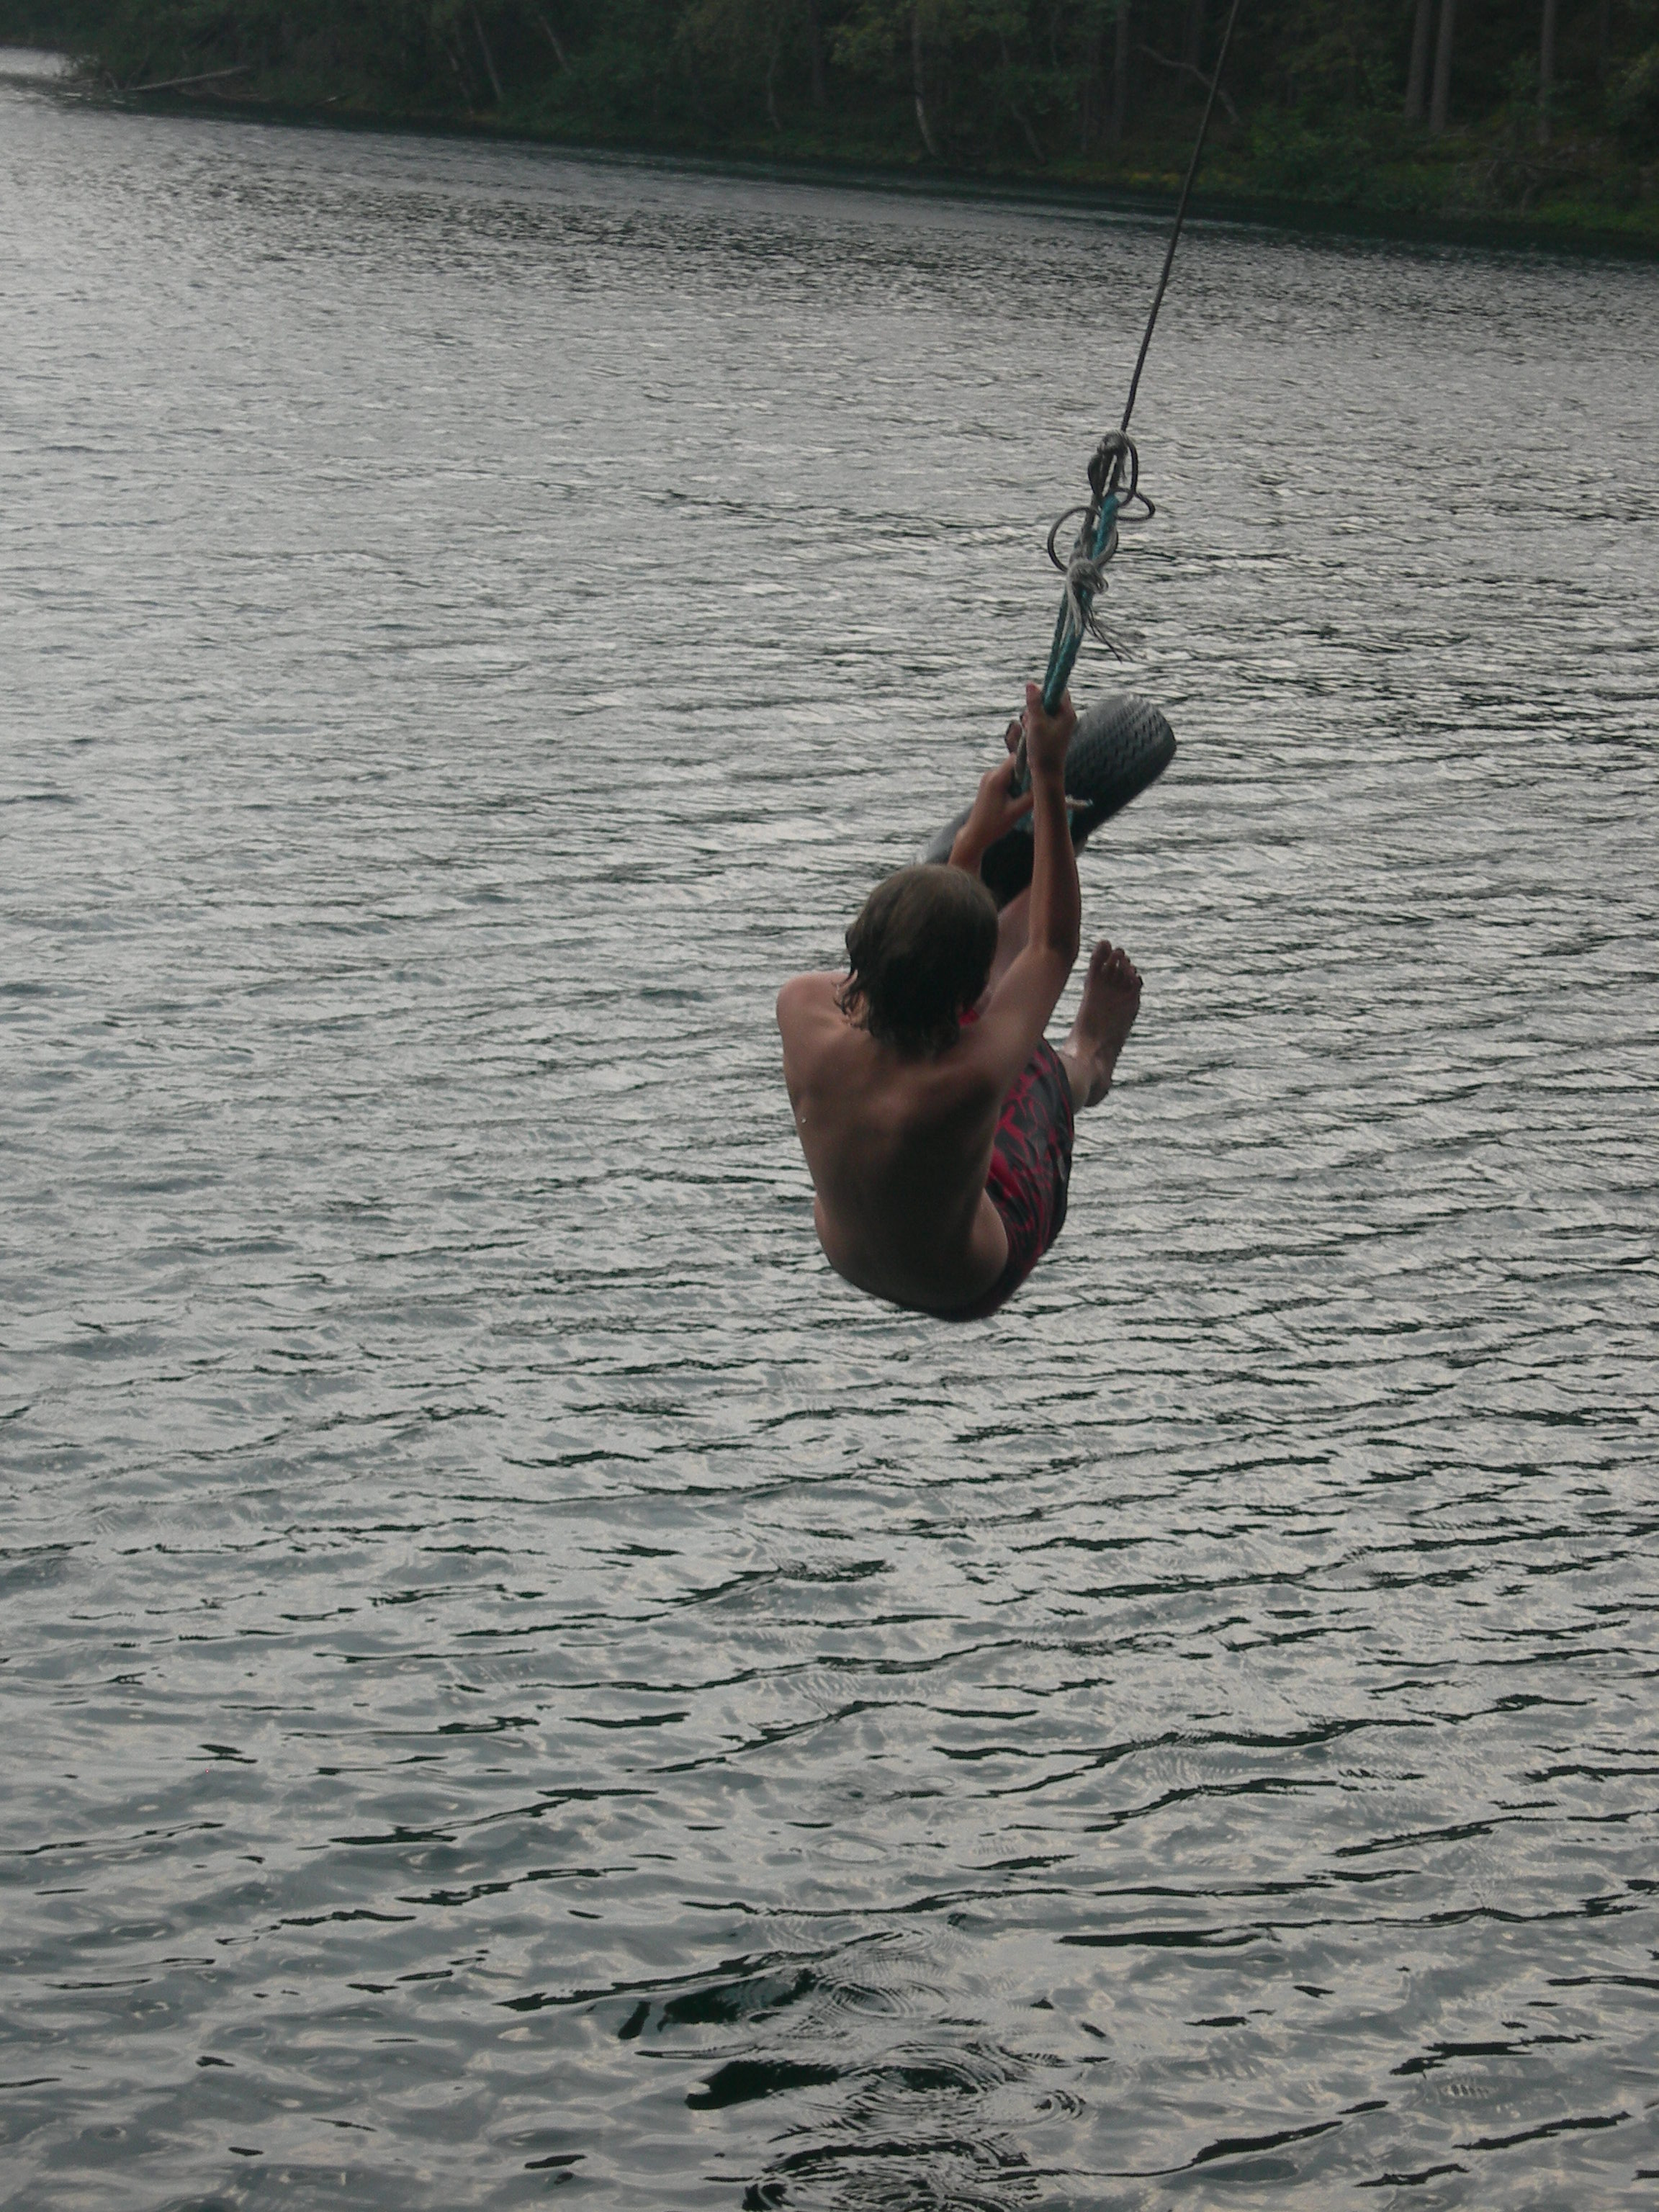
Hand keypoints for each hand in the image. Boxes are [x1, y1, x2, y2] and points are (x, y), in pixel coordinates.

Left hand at [949, 751, 1032, 870]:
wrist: (975, 834)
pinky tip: (1014, 799)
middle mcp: (990, 774)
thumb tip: (1047, 786)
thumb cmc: (994, 825)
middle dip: (1025, 775)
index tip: (1038, 777)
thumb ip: (1031, 797)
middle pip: (1015, 764)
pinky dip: (1013, 785)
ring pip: (1011, 771)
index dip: (1030, 764)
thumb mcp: (1016, 812)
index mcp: (996, 778)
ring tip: (1021, 797)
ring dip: (1019, 781)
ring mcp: (988, 778)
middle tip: (1030, 791)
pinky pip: (1005, 777)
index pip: (1017, 758)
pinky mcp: (988, 783)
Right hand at [1021, 680, 1075, 782]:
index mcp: (1067, 713)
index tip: (1033, 699)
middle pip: (1049, 700)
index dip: (1045, 690)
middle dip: (1036, 706)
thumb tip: (1031, 683)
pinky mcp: (1052, 733)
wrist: (1046, 774)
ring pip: (1043, 711)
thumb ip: (1034, 703)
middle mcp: (1066, 717)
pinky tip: (1029, 734)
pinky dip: (1033, 725)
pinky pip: (1041, 721)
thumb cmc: (1043, 750)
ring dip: (1032, 716)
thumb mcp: (1036, 723)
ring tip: (1029, 729)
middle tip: (1030, 718)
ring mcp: (1059, 726)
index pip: (1058, 690)